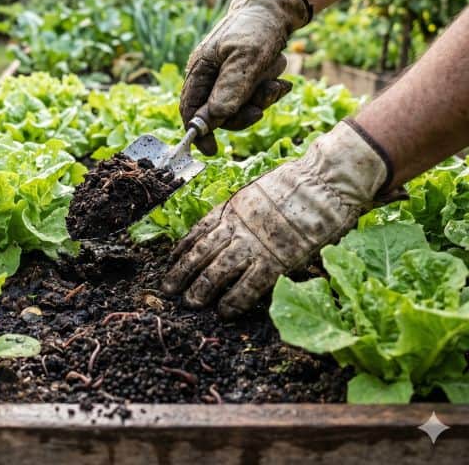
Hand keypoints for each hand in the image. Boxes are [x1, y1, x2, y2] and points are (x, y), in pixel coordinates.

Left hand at [162, 120, 392, 318]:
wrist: (324, 181)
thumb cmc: (298, 183)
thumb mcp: (258, 191)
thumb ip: (243, 211)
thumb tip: (231, 224)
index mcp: (232, 208)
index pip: (198, 230)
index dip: (182, 248)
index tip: (170, 261)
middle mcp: (237, 226)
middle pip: (201, 252)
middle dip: (182, 272)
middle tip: (168, 289)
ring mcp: (255, 244)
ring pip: (218, 270)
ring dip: (201, 288)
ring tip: (189, 304)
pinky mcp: (277, 260)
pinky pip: (250, 285)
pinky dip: (235, 300)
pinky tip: (224, 312)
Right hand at [181, 0, 311, 154]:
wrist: (279, 7)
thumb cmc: (257, 27)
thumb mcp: (246, 58)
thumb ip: (229, 89)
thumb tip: (213, 120)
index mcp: (200, 70)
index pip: (190, 109)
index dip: (198, 131)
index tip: (212, 150)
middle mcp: (210, 76)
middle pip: (218, 114)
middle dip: (242, 113)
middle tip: (260, 109)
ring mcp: (228, 78)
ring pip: (240, 107)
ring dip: (261, 99)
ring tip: (277, 83)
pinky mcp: (246, 78)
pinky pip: (255, 98)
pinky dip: (270, 91)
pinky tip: (282, 81)